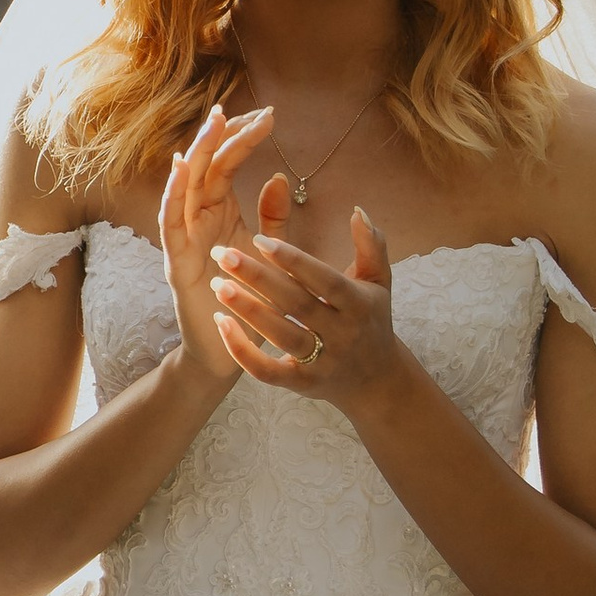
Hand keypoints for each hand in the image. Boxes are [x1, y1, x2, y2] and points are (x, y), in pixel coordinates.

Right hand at [155, 102, 272, 390]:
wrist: (231, 352)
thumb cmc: (248, 300)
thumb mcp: (267, 251)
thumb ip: (272, 217)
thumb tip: (279, 177)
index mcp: (219, 214)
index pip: (227, 164)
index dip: (244, 138)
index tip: (268, 116)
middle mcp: (198, 221)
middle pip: (203, 168)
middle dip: (217, 137)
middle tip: (232, 109)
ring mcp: (185, 241)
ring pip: (184, 188)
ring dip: (195, 155)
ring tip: (210, 126)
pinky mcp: (177, 263)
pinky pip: (170, 223)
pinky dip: (172, 195)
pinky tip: (179, 169)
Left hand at [208, 190, 399, 402]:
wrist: (377, 381)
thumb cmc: (371, 319)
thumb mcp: (378, 282)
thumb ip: (371, 245)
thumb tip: (357, 211)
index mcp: (359, 305)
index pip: (324, 280)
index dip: (293, 260)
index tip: (259, 239)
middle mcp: (342, 334)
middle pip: (296, 304)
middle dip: (258, 278)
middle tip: (223, 253)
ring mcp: (322, 362)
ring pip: (280, 336)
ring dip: (247, 310)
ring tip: (216, 284)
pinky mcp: (302, 384)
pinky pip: (267, 371)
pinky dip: (242, 351)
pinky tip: (221, 323)